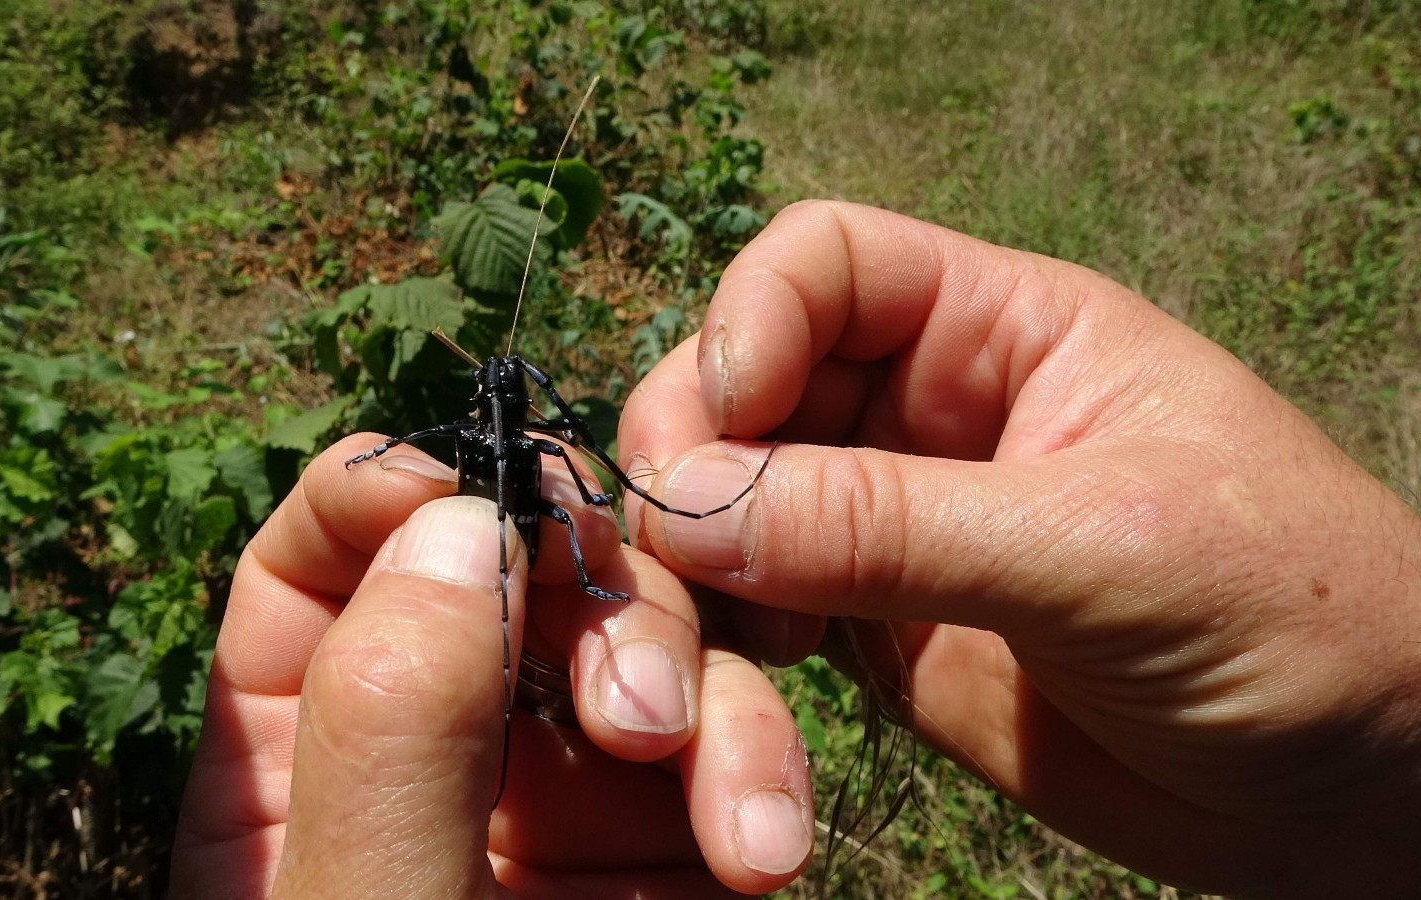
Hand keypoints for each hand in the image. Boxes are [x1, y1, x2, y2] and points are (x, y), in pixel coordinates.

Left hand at [170, 436, 812, 898]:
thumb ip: (391, 738)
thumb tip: (469, 522)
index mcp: (298, 746)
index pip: (329, 547)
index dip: (402, 486)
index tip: (487, 498)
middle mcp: (434, 740)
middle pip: (519, 567)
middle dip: (595, 599)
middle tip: (634, 710)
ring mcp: (560, 788)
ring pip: (645, 639)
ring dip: (704, 697)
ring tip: (737, 825)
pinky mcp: (672, 841)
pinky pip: (728, 745)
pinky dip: (760, 773)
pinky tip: (764, 851)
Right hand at [618, 201, 1420, 896]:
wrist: (1349, 793)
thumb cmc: (1292, 619)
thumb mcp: (1098, 551)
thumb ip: (892, 525)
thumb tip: (690, 501)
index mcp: (1003, 332)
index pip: (825, 266)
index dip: (752, 320)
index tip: (726, 419)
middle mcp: (927, 416)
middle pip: (744, 383)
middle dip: (690, 453)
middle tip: (679, 548)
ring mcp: (892, 528)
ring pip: (727, 506)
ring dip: (685, 566)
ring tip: (701, 646)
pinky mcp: (876, 635)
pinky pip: (754, 615)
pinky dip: (720, 644)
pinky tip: (745, 689)